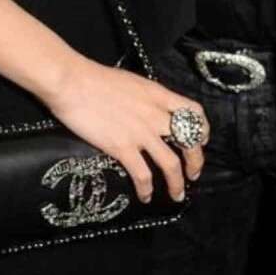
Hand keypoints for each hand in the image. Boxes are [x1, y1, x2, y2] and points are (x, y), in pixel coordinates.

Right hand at [42, 54, 206, 202]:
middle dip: (196, 161)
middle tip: (193, 173)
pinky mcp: (123, 147)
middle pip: (189, 141)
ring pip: (171, 164)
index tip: (200, 140)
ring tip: (176, 194)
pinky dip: (147, 189)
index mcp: (158, 95)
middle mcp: (155, 114)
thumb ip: (146, 98)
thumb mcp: (132, 82)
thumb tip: (150, 110)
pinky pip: (143, 175)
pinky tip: (144, 195)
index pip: (194, 111)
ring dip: (177, 183)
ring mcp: (140, 132)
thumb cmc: (96, 79)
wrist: (74, 83)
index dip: (202, 129)